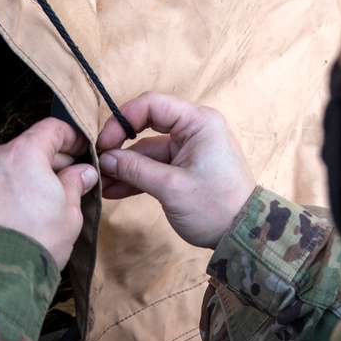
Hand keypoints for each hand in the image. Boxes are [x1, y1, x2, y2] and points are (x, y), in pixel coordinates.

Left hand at [0, 118, 97, 267]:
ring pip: (6, 165)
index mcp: (24, 153)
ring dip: (25, 175)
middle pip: (27, 147)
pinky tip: (16, 211)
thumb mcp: (69, 213)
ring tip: (41, 201)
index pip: (51, 129)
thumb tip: (82, 173)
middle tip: (68, 180)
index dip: (71, 136)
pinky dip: (4, 189)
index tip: (81, 148)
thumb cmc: (34, 243)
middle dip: (49, 161)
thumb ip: (75, 185)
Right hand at [96, 93, 254, 248]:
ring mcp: (189, 150)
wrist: (242, 236)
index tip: (103, 144)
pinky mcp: (185, 169)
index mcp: (198, 122)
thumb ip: (135, 169)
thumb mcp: (171, 188)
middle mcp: (194, 130)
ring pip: (147, 152)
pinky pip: (155, 167)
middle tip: (98, 165)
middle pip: (146, 127)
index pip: (151, 105)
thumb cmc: (215, 208)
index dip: (122, 121)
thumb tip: (105, 159)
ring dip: (124, 168)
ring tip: (101, 186)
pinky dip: (137, 178)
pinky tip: (114, 191)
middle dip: (120, 148)